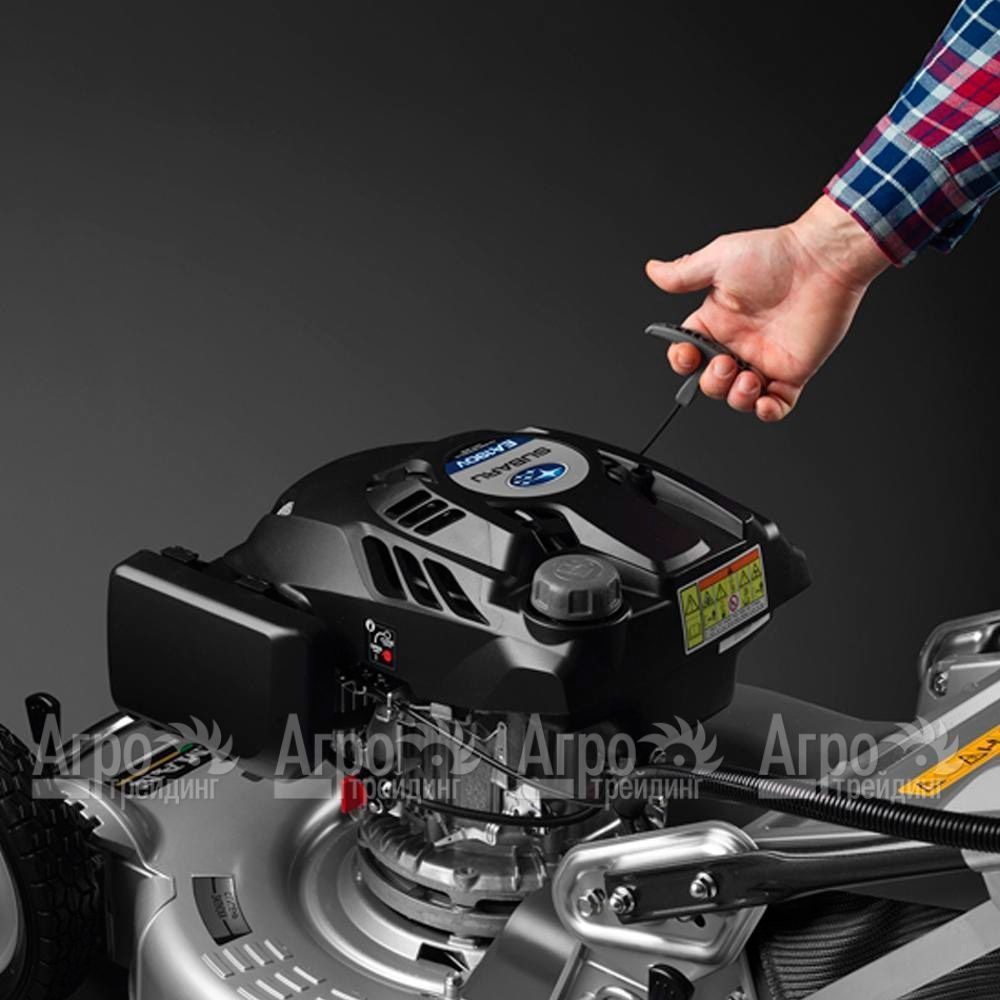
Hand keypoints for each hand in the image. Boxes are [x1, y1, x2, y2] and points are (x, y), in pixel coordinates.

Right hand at [645, 195, 889, 420]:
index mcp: (717, 322)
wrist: (823, 259)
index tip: (686, 354)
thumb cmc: (776, 254)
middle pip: (710, 382)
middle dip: (711, 382)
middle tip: (724, 363)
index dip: (682, 361)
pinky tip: (764, 401)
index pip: (689, 354)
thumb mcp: (719, 259)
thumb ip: (683, 273)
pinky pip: (778, 405)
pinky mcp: (793, 371)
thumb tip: (653, 271)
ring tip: (747, 379)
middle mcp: (737, 344)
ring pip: (739, 398)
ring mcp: (765, 359)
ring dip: (737, 398)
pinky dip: (768, 412)